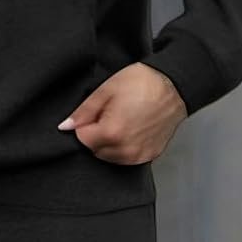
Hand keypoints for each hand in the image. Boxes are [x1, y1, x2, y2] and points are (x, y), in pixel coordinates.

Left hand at [58, 62, 187, 163]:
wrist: (175, 85)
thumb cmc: (143, 83)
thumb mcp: (106, 90)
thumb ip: (83, 111)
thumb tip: (66, 126)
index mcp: (112, 132)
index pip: (82, 139)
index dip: (85, 125)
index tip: (95, 113)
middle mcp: (125, 149)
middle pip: (95, 150)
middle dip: (96, 135)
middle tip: (109, 115)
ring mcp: (139, 155)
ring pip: (110, 157)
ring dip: (109, 144)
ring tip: (122, 121)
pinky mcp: (149, 156)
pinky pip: (127, 158)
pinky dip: (124, 148)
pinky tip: (132, 130)